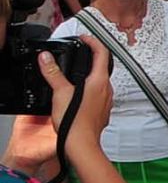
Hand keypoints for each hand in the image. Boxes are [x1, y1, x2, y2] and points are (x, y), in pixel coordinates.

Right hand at [6, 35, 111, 175]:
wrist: (81, 144)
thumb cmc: (75, 121)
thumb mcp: (60, 92)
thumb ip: (53, 73)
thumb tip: (46, 57)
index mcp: (100, 80)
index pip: (102, 53)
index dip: (93, 42)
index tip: (85, 38)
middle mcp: (108, 89)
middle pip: (103, 67)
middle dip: (92, 58)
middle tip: (81, 53)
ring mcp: (107, 100)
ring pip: (102, 82)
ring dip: (91, 75)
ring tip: (77, 74)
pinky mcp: (103, 111)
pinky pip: (99, 95)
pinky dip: (91, 90)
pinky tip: (80, 95)